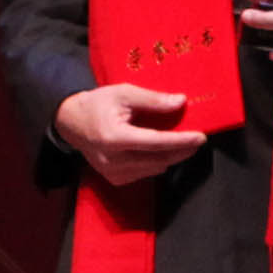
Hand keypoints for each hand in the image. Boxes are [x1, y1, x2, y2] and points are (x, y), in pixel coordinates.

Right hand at [53, 83, 209, 187]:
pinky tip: (158, 150)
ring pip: (155, 168)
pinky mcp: (115, 179)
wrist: (72, 122)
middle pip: (159, 158)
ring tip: (180, 142)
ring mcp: (113, 172)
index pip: (156, 142)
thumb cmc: (98, 104)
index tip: (201, 137)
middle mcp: (113, 159)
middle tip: (197, 139)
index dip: (181, 141)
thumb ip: (152, 99)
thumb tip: (181, 102)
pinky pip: (145, 173)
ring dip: (171, 156)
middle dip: (182, 150)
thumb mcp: (124, 93)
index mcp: (114, 137)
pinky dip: (156, 162)